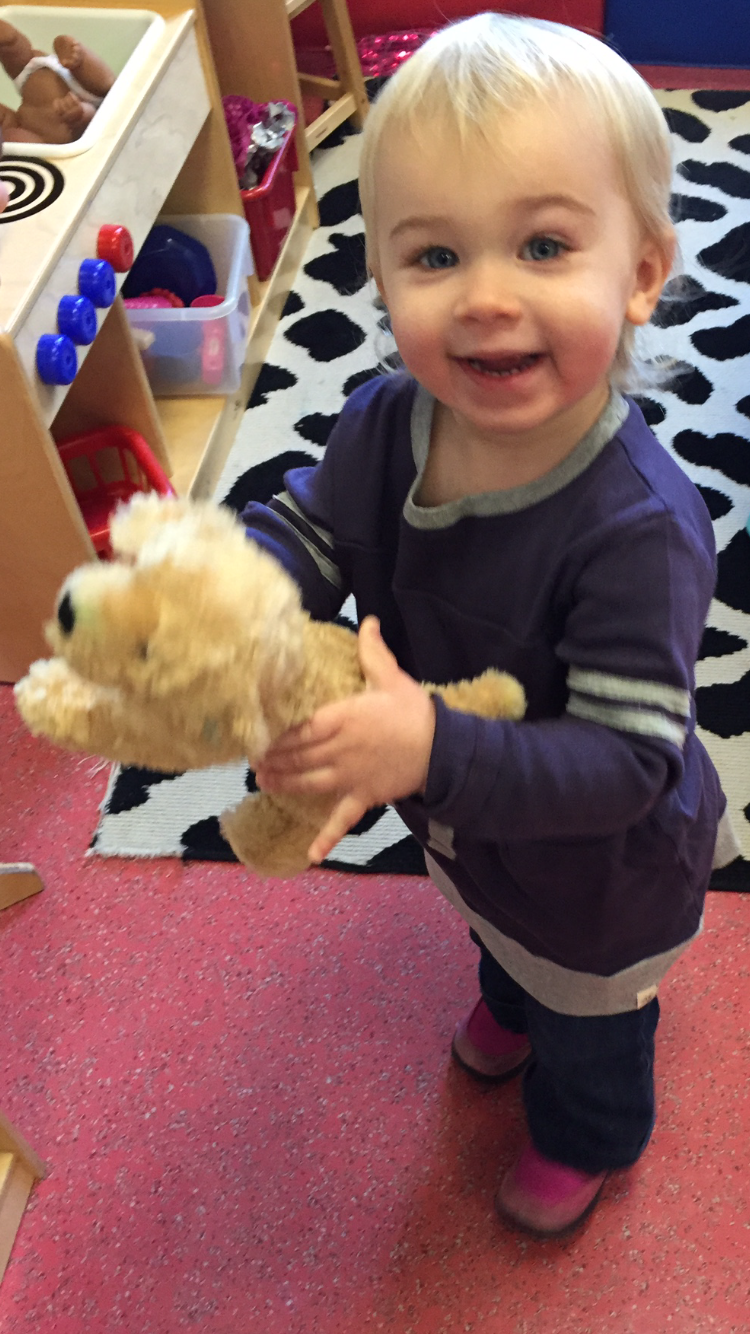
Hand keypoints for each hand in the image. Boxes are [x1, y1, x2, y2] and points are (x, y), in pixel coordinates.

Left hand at [255, 616, 435, 862]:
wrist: (443, 749)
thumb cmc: (415, 712)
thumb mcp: (392, 677)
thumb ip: (373, 651)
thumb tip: (369, 619)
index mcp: (342, 718)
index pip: (299, 728)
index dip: (275, 734)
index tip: (256, 735)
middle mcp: (339, 749)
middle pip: (298, 756)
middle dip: (273, 759)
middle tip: (251, 760)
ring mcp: (350, 777)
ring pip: (308, 783)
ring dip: (284, 784)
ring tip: (263, 783)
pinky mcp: (364, 797)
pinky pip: (342, 819)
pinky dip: (327, 838)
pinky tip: (311, 854)